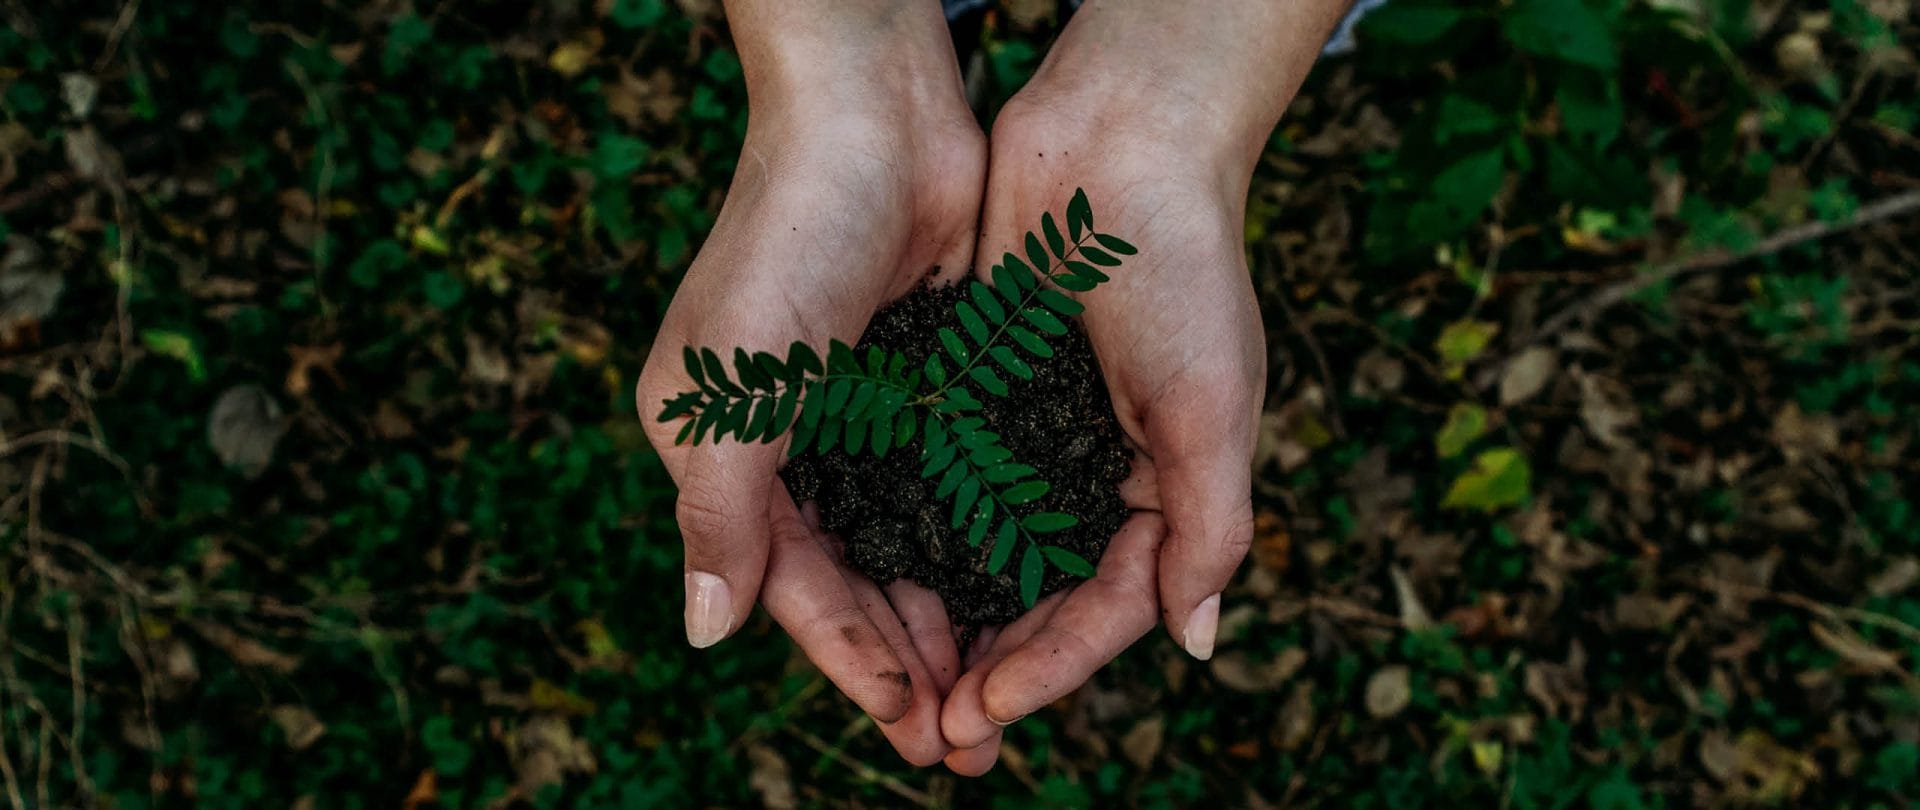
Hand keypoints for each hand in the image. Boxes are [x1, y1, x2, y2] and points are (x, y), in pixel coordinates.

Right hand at [634, 1, 983, 765]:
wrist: (873, 115)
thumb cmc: (786, 240)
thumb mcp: (733, 388)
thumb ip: (719, 514)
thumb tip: (704, 634)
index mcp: (725, 452)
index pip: (791, 585)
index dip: (849, 659)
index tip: (911, 723)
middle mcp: (791, 445)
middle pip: (854, 582)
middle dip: (907, 663)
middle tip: (966, 742)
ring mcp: (864, 416)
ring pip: (910, 546)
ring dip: (949, 620)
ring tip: (999, 692)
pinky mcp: (927, 384)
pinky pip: (954, 488)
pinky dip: (980, 545)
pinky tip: (1022, 595)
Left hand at [933, 0, 1351, 773]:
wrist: (1119, 142)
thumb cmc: (1184, 270)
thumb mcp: (1213, 407)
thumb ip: (1209, 527)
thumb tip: (1197, 645)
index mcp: (1163, 487)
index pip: (1108, 606)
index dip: (1053, 666)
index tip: (989, 709)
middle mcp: (1094, 472)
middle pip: (1039, 598)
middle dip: (994, 667)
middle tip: (936, 733)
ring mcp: (1031, 435)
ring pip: (982, 554)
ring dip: (947, 620)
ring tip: (899, 683)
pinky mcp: (975, 392)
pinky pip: (940, 482)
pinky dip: (913, 534)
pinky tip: (870, 577)